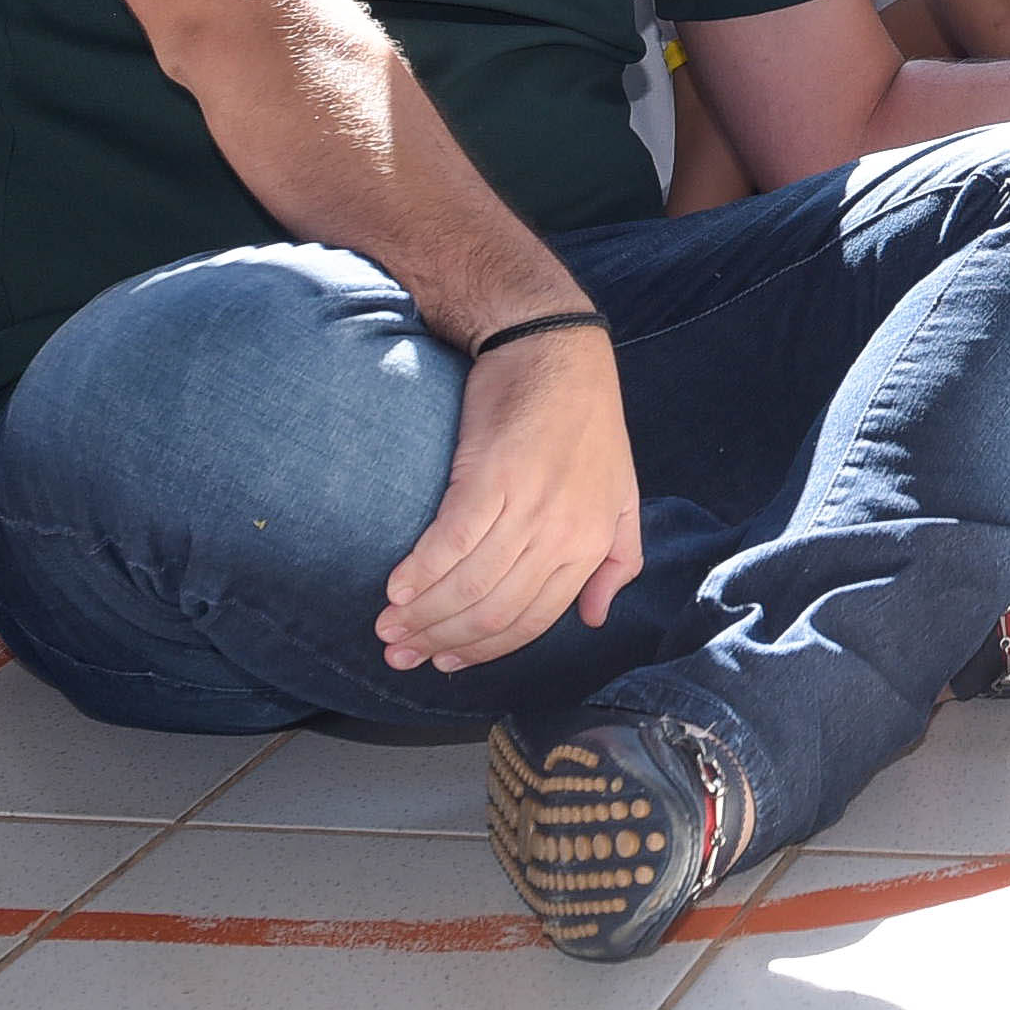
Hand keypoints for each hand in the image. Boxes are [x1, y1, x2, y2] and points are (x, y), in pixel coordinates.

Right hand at [380, 326, 642, 672]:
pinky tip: (395, 588)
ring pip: (470, 585)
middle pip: (493, 611)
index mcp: (590, 543)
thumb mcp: (621, 494)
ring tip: (387, 627)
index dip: (484, 650)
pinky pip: (451, 543)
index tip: (445, 662)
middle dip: (441, 641)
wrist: (555, 347)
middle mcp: (562, 533)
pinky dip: (420, 573)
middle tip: (400, 652)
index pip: (532, 621)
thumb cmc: (585, 419)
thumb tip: (594, 616)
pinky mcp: (492, 476)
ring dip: (421, 614)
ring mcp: (528, 506)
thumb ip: (615, 560)